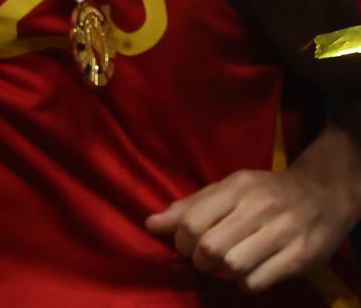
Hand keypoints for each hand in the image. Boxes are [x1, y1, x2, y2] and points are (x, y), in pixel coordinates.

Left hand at [147, 166, 358, 290]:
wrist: (323, 196)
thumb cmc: (265, 194)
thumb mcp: (228, 189)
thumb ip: (191, 206)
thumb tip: (151, 224)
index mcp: (237, 188)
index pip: (191, 221)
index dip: (180, 240)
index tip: (185, 244)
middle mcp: (260, 209)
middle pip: (209, 247)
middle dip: (198, 260)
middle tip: (203, 259)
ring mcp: (282, 233)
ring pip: (232, 267)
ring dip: (220, 274)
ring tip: (225, 266)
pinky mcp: (300, 257)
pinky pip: (257, 282)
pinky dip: (244, 283)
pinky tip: (247, 273)